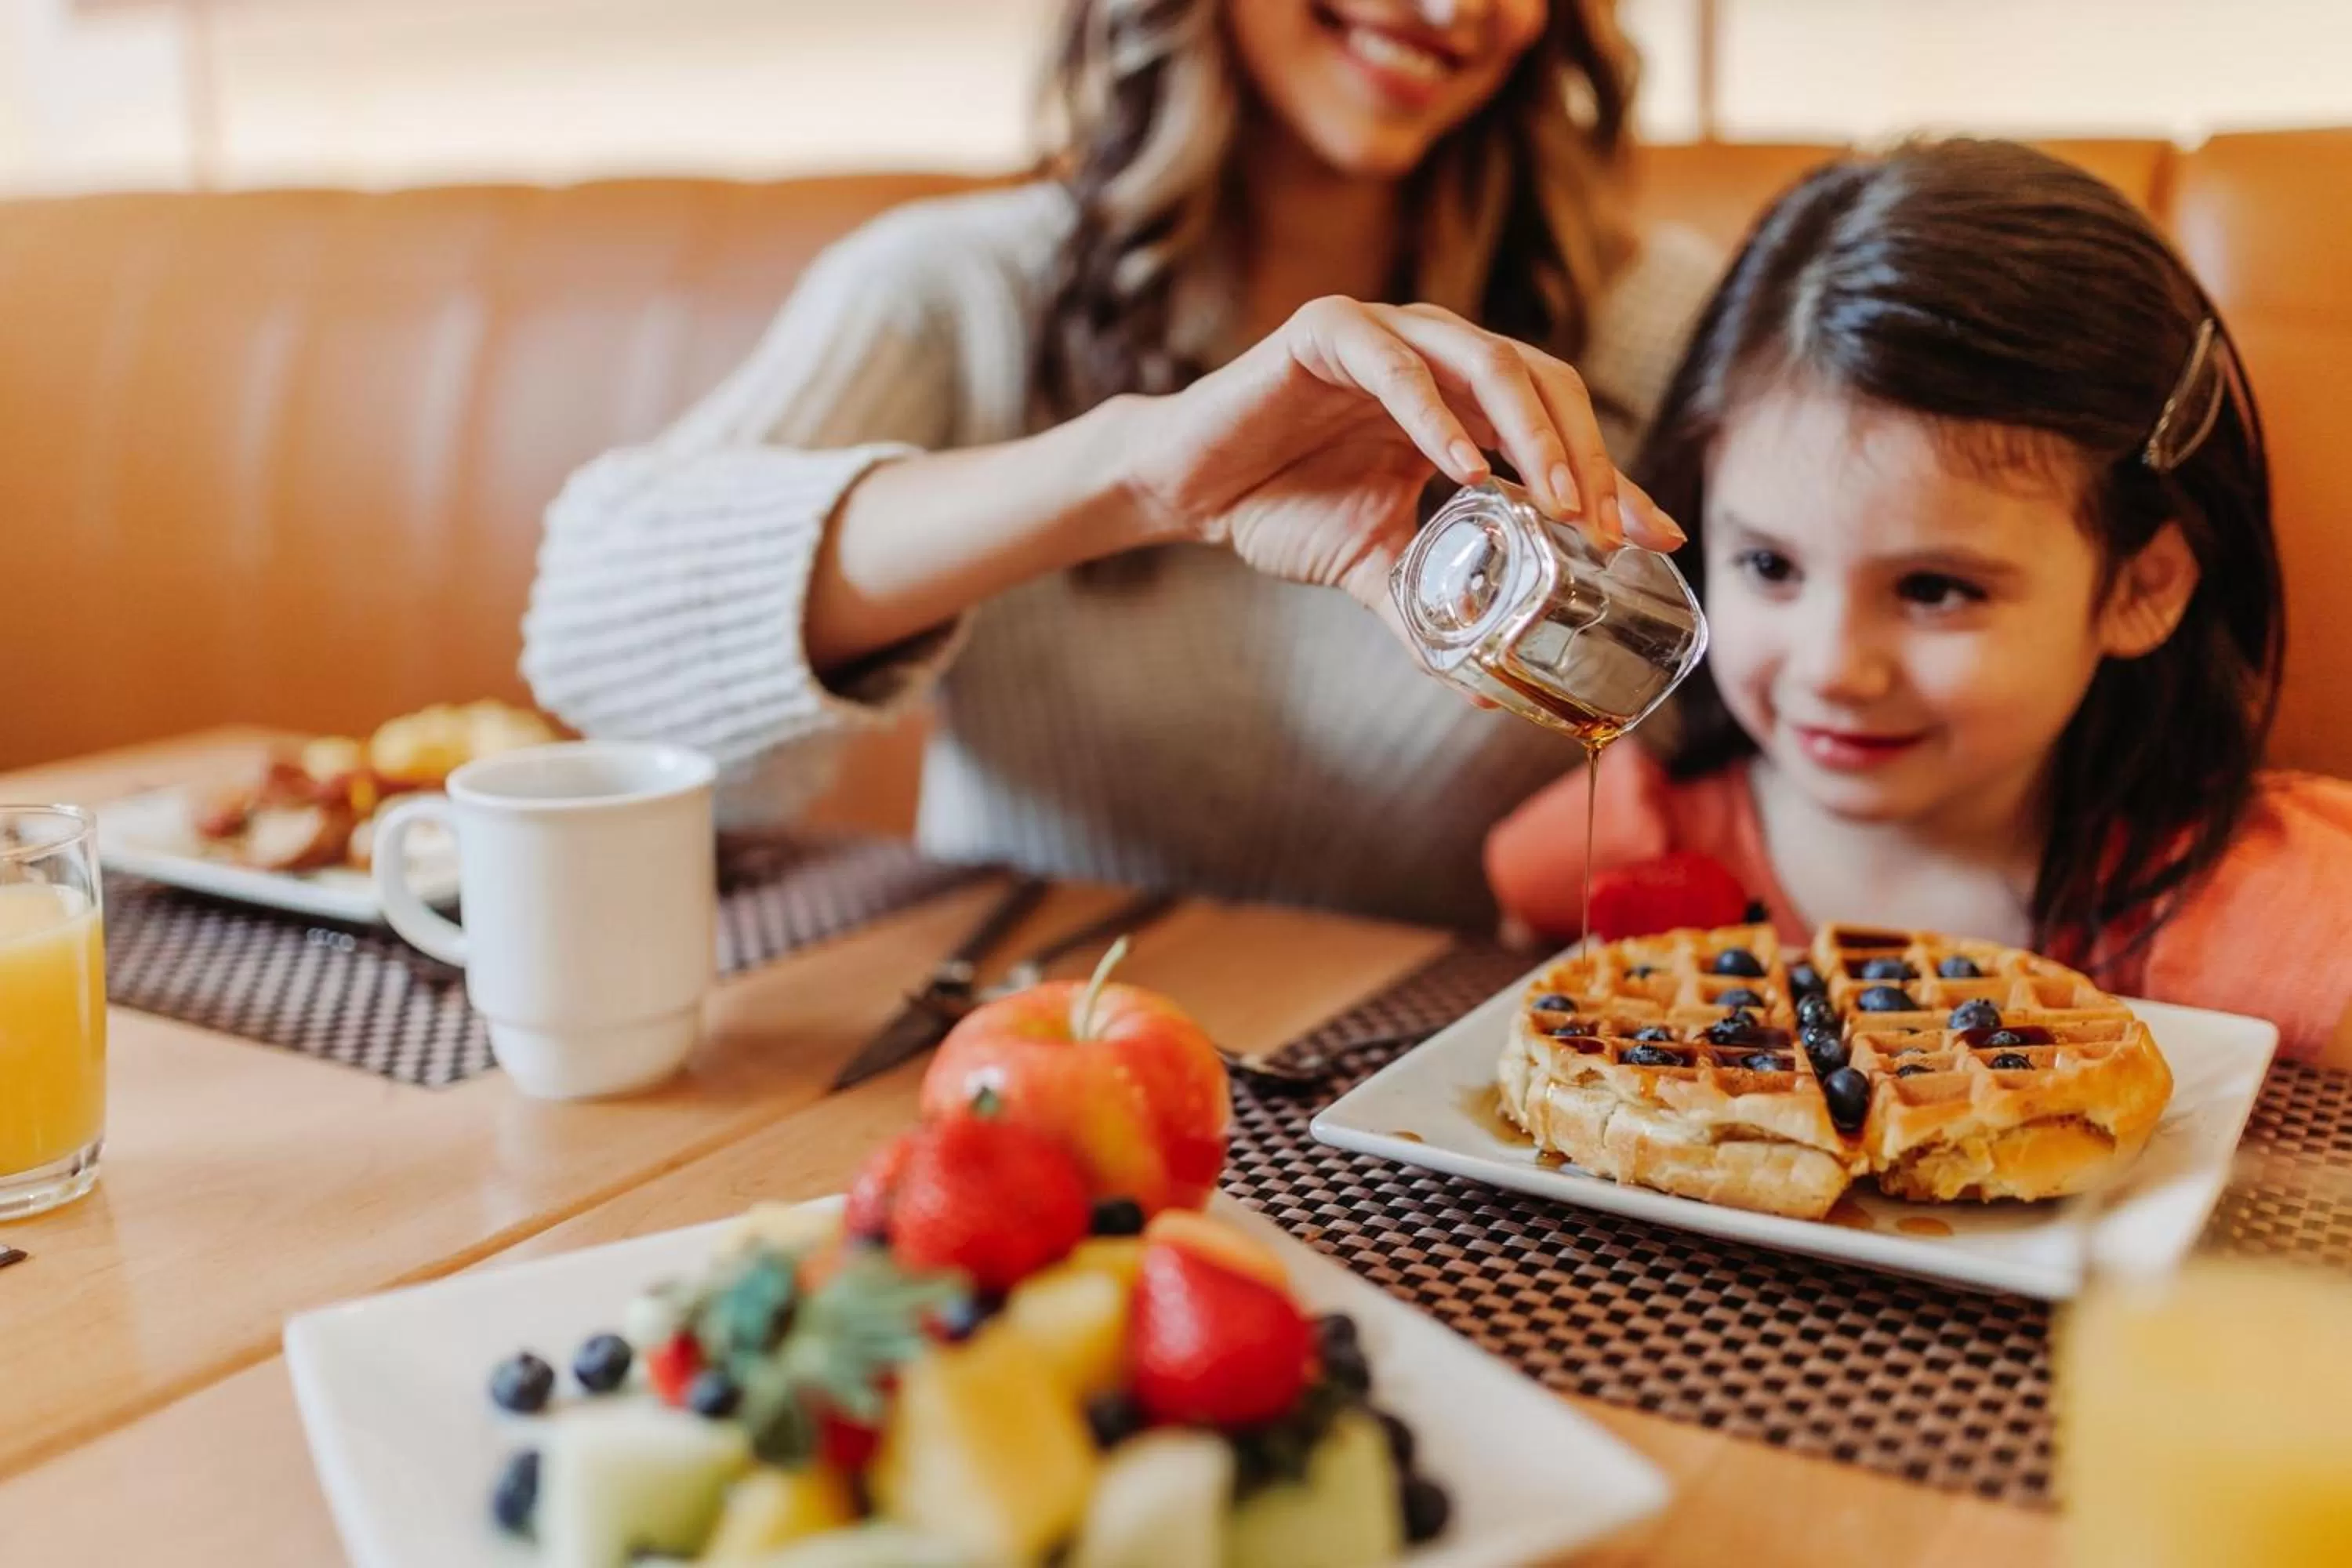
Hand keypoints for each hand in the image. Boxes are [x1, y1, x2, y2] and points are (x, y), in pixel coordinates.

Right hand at [1119, 297, 1683, 617]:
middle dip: (1586, 453)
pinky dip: (1435, 413)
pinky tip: (1462, 468)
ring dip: (1532, 431)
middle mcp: (1435, 355)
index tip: (1650, 535)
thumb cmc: (1283, 509)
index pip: (1558, 425)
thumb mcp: (1378, 571)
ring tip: (1558, 499)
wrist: (1188, 487)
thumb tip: (1486, 691)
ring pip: (1488, 361)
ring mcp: (1385, 335)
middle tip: (1606, 526)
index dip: (1611, 474)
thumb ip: (1434, 615)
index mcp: (1459, 403)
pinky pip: (1396, 364)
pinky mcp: (1327, 331)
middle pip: (1543, 383)